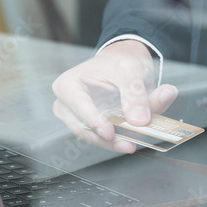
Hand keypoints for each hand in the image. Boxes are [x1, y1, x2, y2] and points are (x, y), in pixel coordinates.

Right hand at [52, 40, 177, 153]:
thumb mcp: (131, 70)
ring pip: (95, 139)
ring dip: (116, 141)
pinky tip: (134, 138)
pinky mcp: (93, 129)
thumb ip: (135, 94)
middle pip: (84, 129)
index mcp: (67, 85)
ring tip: (137, 139)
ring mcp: (79, 120)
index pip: (78, 106)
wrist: (125, 64)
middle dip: (107, 139)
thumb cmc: (120, 63)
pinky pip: (105, 140)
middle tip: (129, 144)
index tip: (109, 132)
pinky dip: (121, 139)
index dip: (93, 120)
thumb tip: (139, 119)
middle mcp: (67, 105)